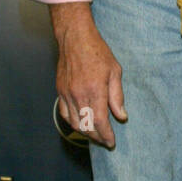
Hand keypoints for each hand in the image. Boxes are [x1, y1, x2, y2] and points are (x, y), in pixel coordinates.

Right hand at [54, 12, 126, 148]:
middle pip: (86, 126)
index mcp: (95, 90)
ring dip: (85, 133)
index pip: (99, 122)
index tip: (111, 142)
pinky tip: (80, 124)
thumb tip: (121, 116)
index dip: (106, 135)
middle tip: (105, 141)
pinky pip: (64, 114)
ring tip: (95, 135)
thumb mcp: (115, 72)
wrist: (75, 38)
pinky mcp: (60, 91)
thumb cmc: (97, 52)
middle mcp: (79, 95)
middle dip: (97, 137)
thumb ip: (117, 96)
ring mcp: (67, 94)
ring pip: (74, 123)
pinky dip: (72, 123)